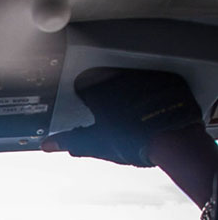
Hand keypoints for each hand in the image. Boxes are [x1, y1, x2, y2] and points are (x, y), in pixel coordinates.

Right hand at [42, 68, 203, 167]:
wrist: (172, 138)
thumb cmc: (133, 140)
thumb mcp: (95, 144)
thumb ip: (69, 142)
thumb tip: (48, 144)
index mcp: (98, 89)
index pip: (83, 86)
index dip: (84, 100)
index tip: (87, 107)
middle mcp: (119, 76)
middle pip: (106, 81)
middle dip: (106, 95)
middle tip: (110, 115)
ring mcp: (142, 75)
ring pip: (128, 80)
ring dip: (127, 91)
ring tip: (131, 114)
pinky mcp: (163, 77)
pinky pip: (151, 81)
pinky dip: (149, 92)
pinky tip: (149, 108)